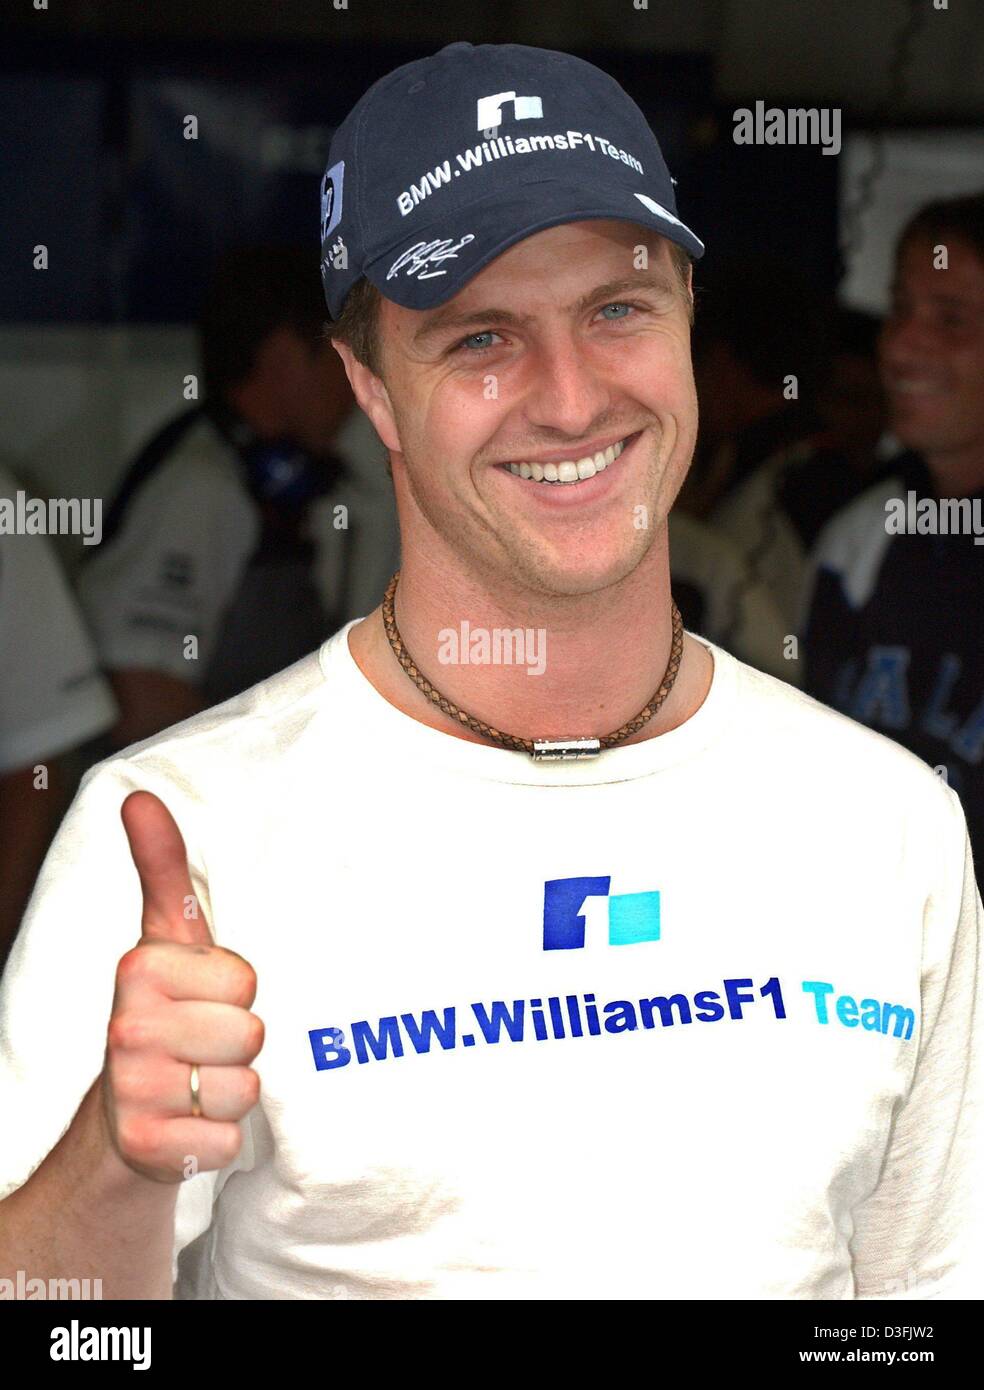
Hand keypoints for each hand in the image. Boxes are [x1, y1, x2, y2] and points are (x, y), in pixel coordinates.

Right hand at [101, 790, 263, 1182]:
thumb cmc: (167, 1011)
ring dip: (233, 1090)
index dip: (237, 992)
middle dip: (239, 1042)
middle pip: (250, 1033)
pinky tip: (192, 1123)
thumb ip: (163, 868)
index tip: (205, 997)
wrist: (126, 1115)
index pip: (244, 979)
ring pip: (245, 1087)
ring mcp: (135, 1091)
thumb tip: (141, 798)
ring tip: (199, 1081)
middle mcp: (127, 1028)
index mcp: (139, 968)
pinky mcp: (149, 1148)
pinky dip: (222, 1136)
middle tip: (205, 1044)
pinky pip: (230, 1138)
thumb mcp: (168, 940)